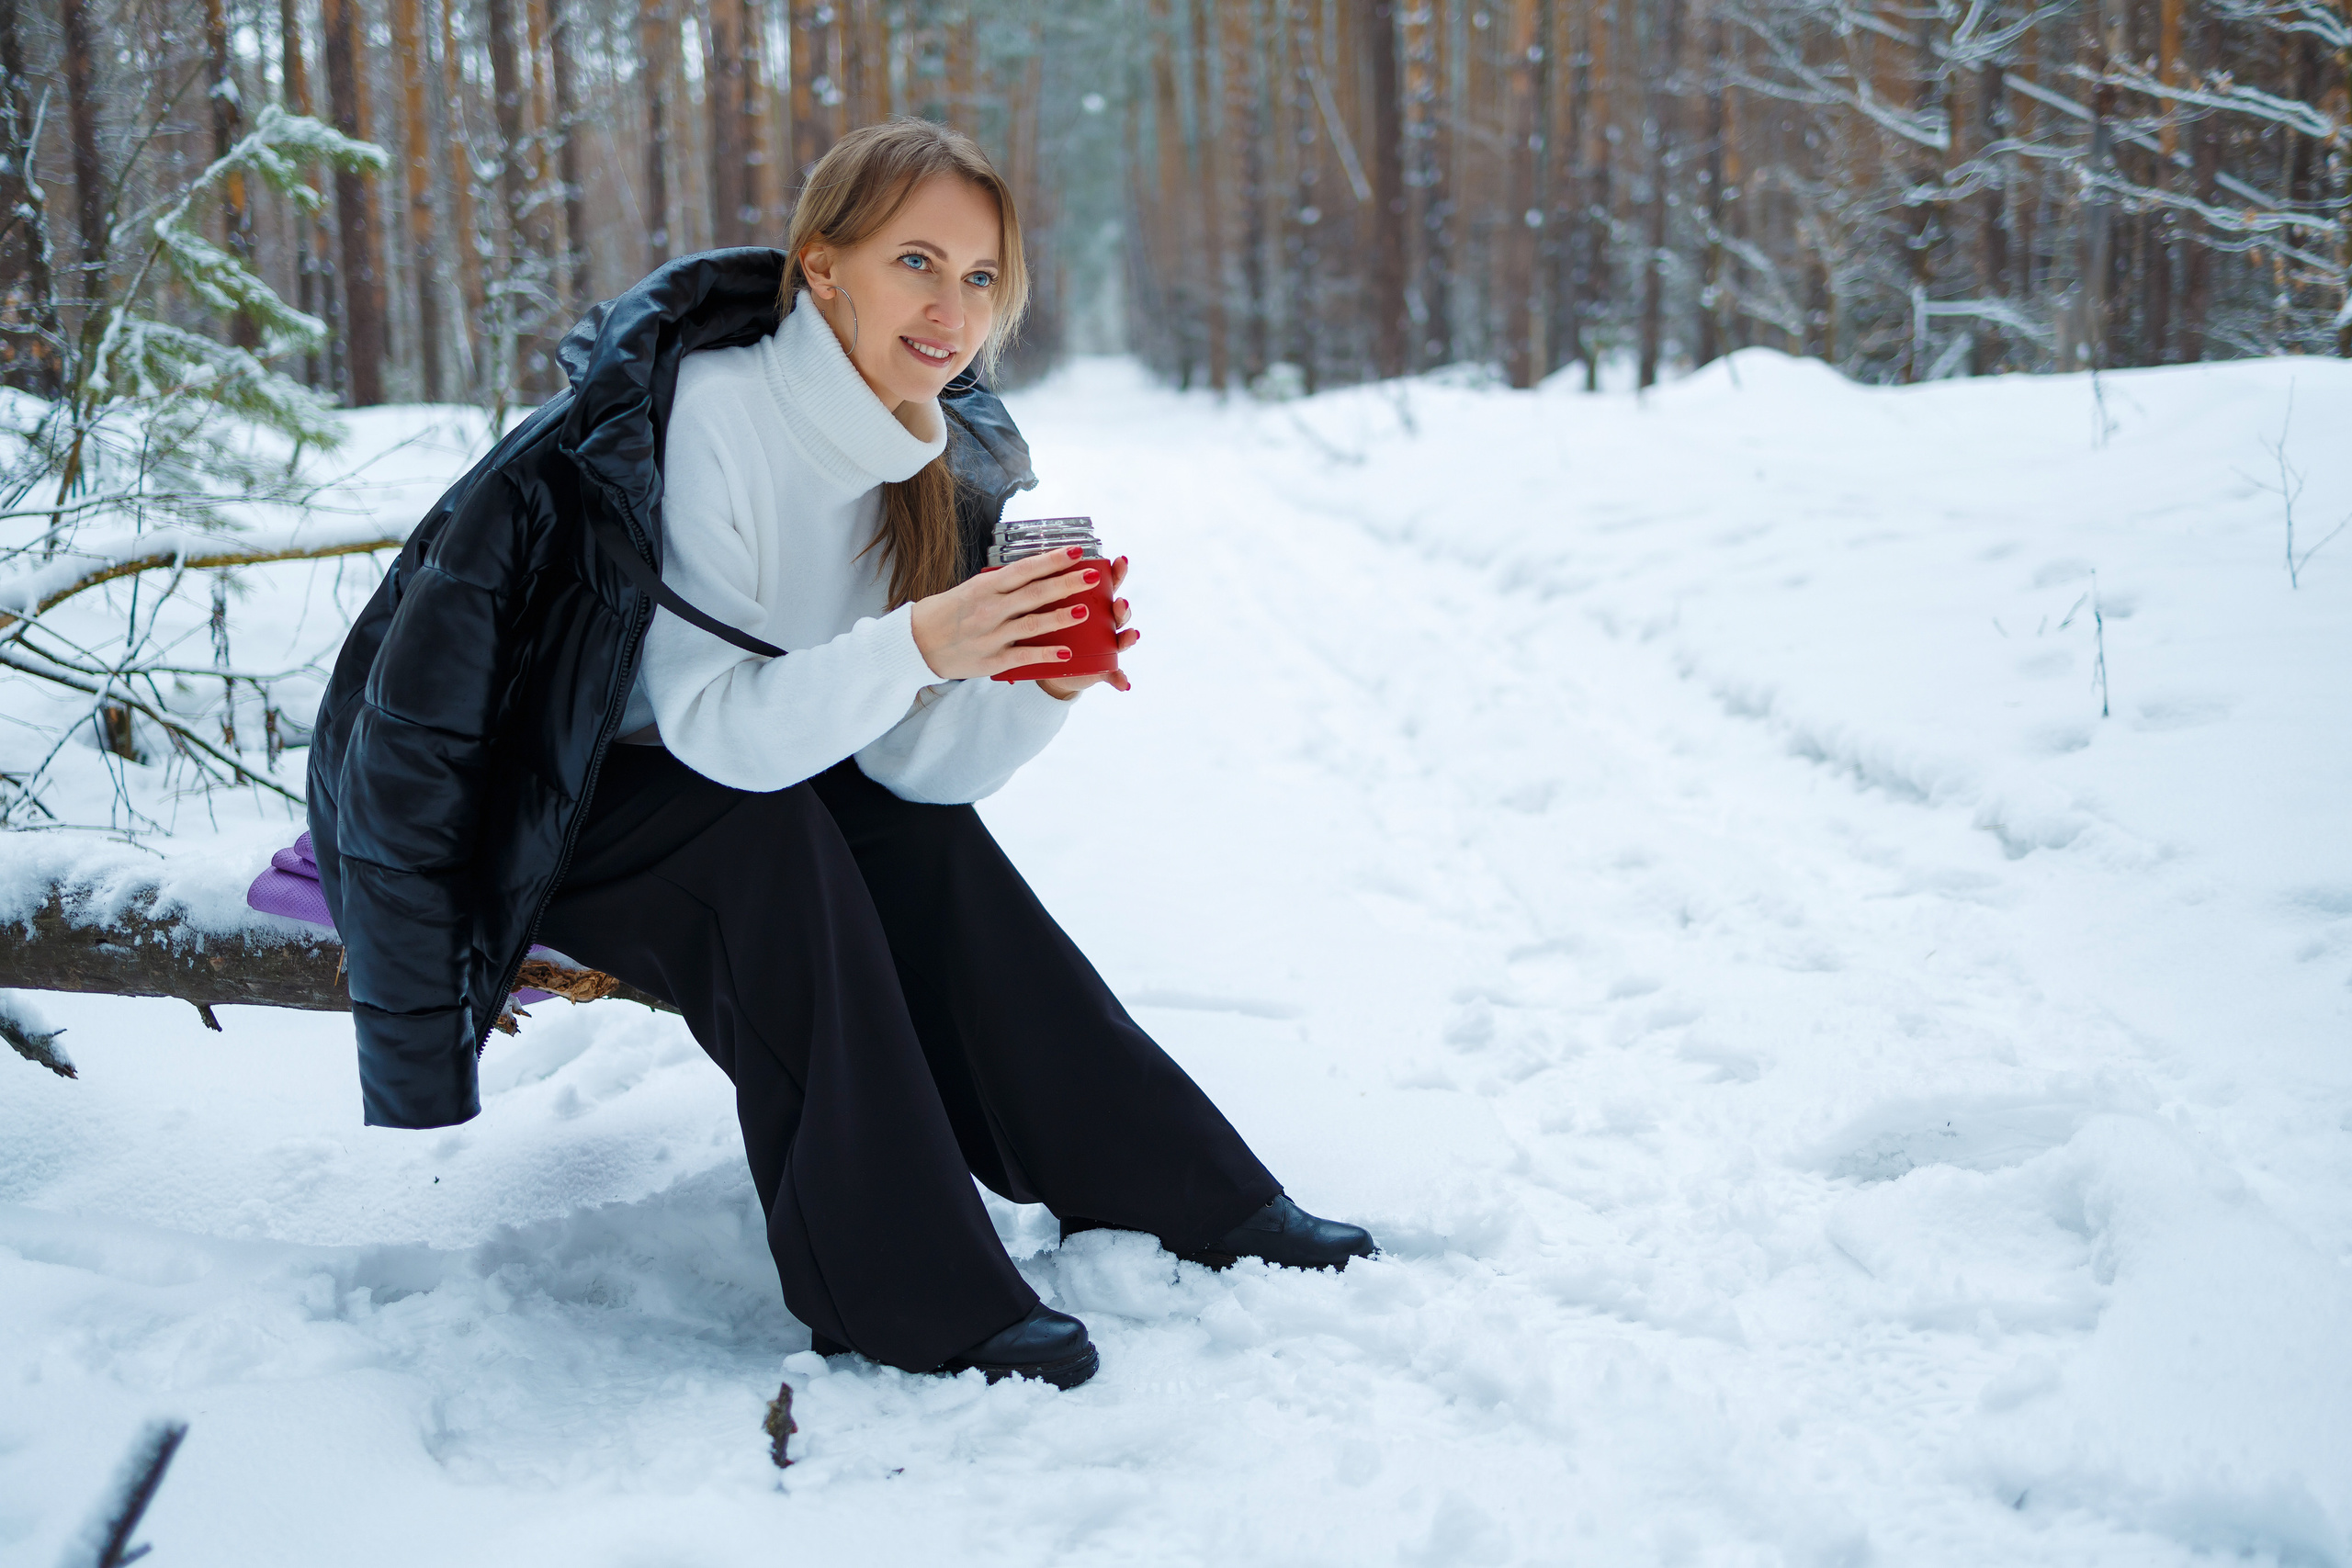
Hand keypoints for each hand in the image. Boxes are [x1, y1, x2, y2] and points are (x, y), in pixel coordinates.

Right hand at [910, 546, 1104, 680]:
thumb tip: (1034, 572)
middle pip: (1034, 594)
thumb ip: (1001, 584)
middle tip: (1093, 575)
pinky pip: (1024, 657)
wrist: (916, 644)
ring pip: (1032, 625)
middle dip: (1066, 583)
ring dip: (1060, 617)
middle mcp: (990, 609)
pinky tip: (1067, 653)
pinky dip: (1046, 655)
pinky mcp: (992, 660)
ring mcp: (991, 636)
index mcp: (985, 586)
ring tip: (1085, 611)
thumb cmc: (946, 613)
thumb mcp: (970, 589)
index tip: (1077, 550)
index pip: (1025, 569)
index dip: (1052, 559)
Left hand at [1039, 555, 1137, 698]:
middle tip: (1120, 603)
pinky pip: (1114, 674)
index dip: (1118, 574)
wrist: (1053, 665)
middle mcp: (1103, 625)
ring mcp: (1105, 647)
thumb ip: (1047, 591)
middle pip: (1118, 613)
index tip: (1121, 561)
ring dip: (1126, 637)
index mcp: (1094, 605)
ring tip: (1129, 634)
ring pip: (1120, 638)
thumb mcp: (1049, 613)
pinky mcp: (1101, 669)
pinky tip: (1124, 683)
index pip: (1111, 586)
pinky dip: (1120, 679)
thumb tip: (1038, 563)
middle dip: (1122, 608)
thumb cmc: (1053, 631)